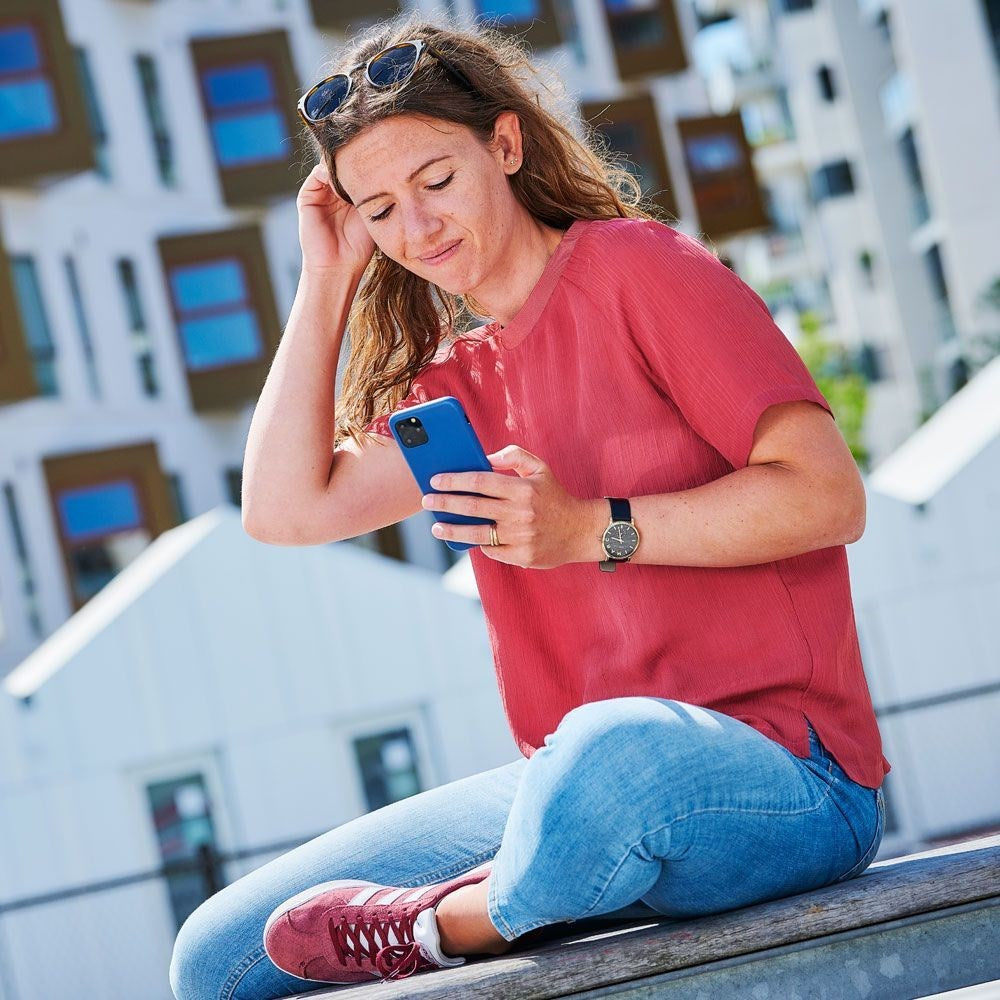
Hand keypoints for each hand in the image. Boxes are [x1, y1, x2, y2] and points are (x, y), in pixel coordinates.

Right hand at [296, 159, 375, 278]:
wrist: (339, 265)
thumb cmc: (359, 246)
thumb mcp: (370, 213)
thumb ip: (370, 191)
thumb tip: (380, 166)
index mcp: (350, 196)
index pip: (356, 170)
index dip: (367, 161)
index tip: (380, 153)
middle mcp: (334, 193)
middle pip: (343, 165)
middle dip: (355, 156)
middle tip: (369, 148)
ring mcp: (320, 194)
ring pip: (330, 167)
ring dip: (343, 162)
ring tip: (357, 161)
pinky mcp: (307, 197)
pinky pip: (317, 175)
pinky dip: (328, 171)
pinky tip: (342, 175)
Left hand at [421, 445, 588, 568]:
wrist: (580, 531)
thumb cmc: (555, 497)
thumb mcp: (540, 469)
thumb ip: (515, 456)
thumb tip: (486, 458)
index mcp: (523, 489)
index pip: (480, 482)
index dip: (454, 481)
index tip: (435, 480)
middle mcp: (520, 513)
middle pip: (473, 507)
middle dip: (445, 503)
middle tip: (427, 501)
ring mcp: (521, 537)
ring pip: (478, 534)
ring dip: (452, 530)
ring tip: (436, 526)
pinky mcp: (522, 556)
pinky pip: (492, 550)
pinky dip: (480, 543)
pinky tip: (469, 538)